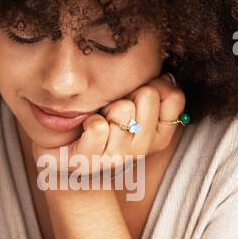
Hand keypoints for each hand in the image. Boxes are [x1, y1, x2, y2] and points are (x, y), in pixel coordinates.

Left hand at [31, 73, 186, 180]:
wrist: (63, 149)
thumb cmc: (100, 117)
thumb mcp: (132, 100)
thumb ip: (156, 89)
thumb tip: (167, 77)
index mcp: (158, 134)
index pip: (174, 97)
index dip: (157, 84)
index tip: (138, 92)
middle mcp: (142, 149)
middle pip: (148, 95)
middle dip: (127, 92)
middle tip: (113, 107)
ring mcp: (118, 158)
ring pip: (123, 109)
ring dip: (107, 107)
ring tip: (98, 117)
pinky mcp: (90, 162)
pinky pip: (99, 128)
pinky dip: (89, 120)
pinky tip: (85, 127)